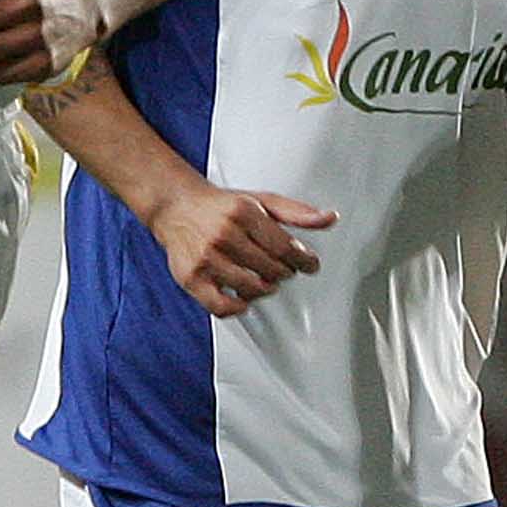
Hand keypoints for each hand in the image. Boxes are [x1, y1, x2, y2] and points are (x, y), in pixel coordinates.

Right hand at [144, 182, 335, 316]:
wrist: (176, 206)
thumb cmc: (221, 206)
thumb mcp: (260, 200)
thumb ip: (296, 212)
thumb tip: (329, 218)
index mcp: (243, 213)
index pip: (285, 246)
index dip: (303, 260)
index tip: (309, 265)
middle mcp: (224, 235)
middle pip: (270, 269)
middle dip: (285, 273)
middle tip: (285, 270)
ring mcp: (206, 258)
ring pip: (250, 288)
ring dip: (265, 289)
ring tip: (266, 281)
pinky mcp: (191, 278)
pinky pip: (220, 306)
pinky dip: (237, 307)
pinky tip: (243, 297)